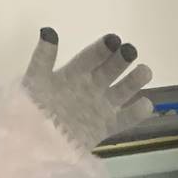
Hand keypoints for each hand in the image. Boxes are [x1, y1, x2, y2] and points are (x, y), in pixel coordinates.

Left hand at [22, 29, 153, 148]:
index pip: (91, 56)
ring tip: (145, 71)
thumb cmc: (31, 111)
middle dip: (122, 59)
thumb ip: (43, 58)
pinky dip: (136, 113)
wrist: (32, 146)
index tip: (113, 40)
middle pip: (110, 69)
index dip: (102, 48)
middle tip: (130, 51)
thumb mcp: (34, 82)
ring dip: (134, 80)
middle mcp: (90, 87)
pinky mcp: (105, 127)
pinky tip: (145, 105)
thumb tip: (49, 31)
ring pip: (122, 90)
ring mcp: (99, 107)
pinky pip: (124, 119)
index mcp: (73, 73)